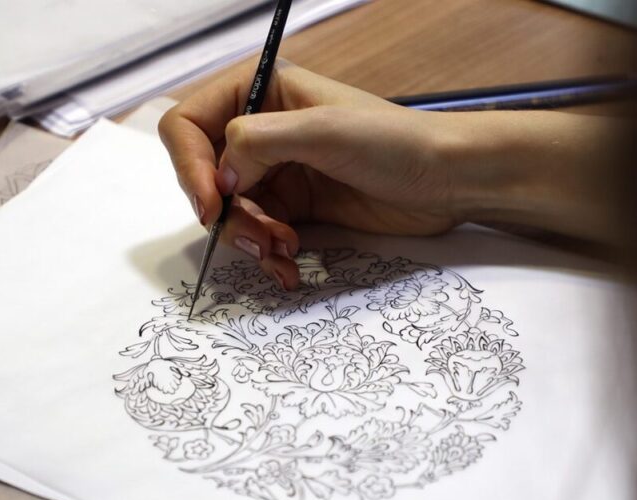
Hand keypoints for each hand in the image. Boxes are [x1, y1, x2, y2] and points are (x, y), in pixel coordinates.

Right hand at [159, 62, 624, 289]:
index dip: (191, 167)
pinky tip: (290, 267)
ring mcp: (277, 173)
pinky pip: (260, 237)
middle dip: (229, 215)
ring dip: (250, 240)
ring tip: (284, 251)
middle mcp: (262, 132)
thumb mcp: (323, 130)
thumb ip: (258, 141)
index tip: (215, 204)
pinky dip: (268, 256)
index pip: (189, 124)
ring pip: (232, 215)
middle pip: (207, 178)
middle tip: (261, 236)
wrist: (447, 182)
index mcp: (260, 93)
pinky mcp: (296, 210)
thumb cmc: (394, 141)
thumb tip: (221, 177)